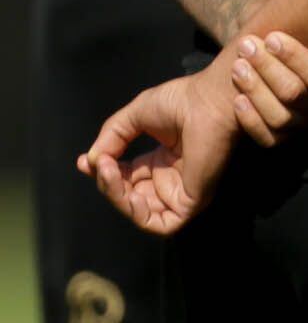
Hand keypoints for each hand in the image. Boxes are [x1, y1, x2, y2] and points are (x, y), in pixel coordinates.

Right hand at [78, 67, 239, 236]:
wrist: (208, 99)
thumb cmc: (182, 101)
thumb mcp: (135, 116)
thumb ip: (111, 138)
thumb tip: (92, 161)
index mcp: (161, 160)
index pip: (125, 178)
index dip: (103, 173)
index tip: (84, 162)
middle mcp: (171, 178)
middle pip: (128, 197)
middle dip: (108, 184)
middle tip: (102, 165)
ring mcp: (182, 190)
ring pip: (140, 213)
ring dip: (117, 196)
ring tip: (110, 172)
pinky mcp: (192, 201)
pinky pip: (161, 223)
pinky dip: (139, 215)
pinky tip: (131, 195)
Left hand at [224, 31, 307, 147]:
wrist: (261, 52)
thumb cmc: (286, 38)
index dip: (296, 58)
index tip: (271, 37)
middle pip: (296, 94)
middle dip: (268, 68)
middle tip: (246, 47)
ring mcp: (301, 124)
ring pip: (281, 117)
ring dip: (256, 90)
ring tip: (237, 67)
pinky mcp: (279, 139)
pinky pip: (268, 139)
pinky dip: (251, 120)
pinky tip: (237, 99)